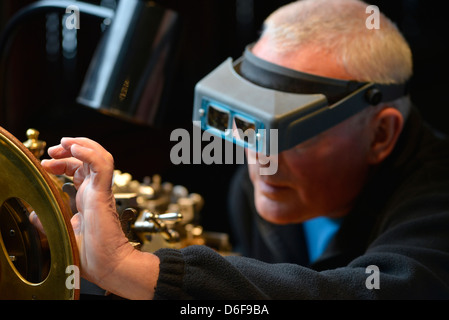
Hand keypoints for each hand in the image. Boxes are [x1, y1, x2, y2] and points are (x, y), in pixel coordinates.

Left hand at [41, 137, 158, 298]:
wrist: (106, 264)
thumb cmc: (93, 254)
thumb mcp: (61, 231)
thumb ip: (47, 220)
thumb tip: (33, 213)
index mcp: (88, 197)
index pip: (79, 169)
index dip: (63, 161)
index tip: (47, 163)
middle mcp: (95, 191)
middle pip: (88, 158)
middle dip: (70, 149)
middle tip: (54, 149)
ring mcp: (101, 190)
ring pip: (99, 156)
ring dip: (82, 145)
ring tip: (66, 143)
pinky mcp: (104, 193)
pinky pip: (103, 166)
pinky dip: (90, 153)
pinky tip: (76, 150)